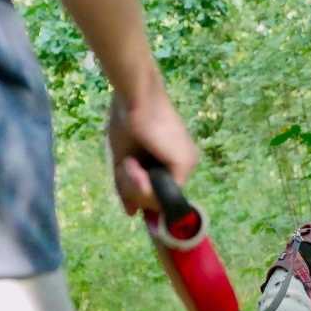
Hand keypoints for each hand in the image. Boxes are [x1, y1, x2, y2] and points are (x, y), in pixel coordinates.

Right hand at [107, 85, 197, 215]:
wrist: (134, 97)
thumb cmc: (127, 120)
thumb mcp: (123, 161)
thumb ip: (128, 188)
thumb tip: (131, 213)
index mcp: (172, 161)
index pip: (157, 194)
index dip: (139, 194)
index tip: (125, 181)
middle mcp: (184, 165)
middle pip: (157, 199)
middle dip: (134, 189)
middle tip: (125, 165)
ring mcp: (187, 166)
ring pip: (158, 200)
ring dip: (135, 186)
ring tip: (129, 161)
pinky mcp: (184, 165)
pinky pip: (159, 194)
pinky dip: (141, 184)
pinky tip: (134, 164)